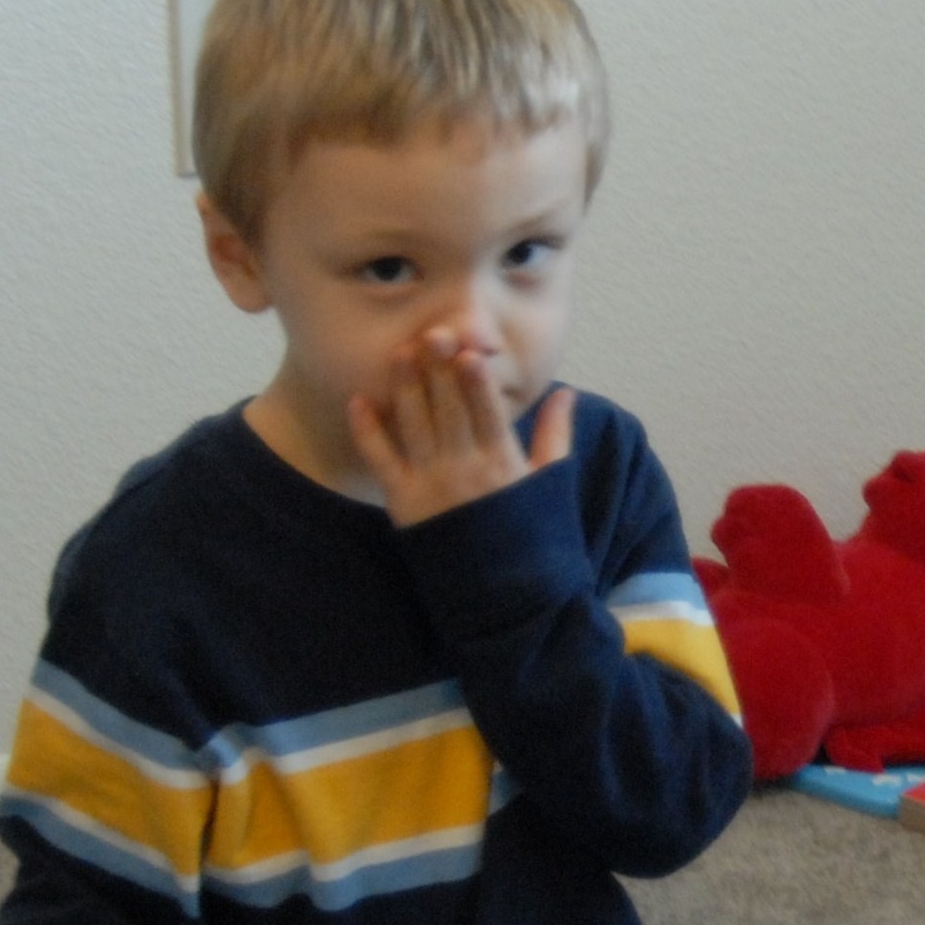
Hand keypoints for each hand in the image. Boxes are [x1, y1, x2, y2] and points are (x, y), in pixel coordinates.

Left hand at [348, 329, 573, 526]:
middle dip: (440, 371)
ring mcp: (432, 484)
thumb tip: (566, 391)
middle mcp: (466, 469)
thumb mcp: (550, 481)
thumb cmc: (532, 532)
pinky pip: (381, 460)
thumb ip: (556, 433)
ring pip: (416, 425)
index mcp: (503, 463)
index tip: (469, 350)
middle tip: (431, 333)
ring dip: (407, 387)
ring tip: (401, 351)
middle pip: (449, 410)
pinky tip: (359, 401)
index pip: (488, 412)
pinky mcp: (403, 501)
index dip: (477, 381)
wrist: (506, 591)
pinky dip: (368, 431)